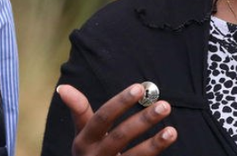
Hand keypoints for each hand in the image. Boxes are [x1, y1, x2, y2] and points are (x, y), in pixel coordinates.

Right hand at [56, 83, 177, 155]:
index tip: (139, 87)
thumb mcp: (83, 134)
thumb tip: (63, 88)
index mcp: (84, 141)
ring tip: (172, 131)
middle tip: (165, 105)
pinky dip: (154, 153)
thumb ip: (80, 111)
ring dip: (154, 144)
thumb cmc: (91, 152)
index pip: (102, 117)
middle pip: (120, 136)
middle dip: (143, 121)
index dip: (120, 103)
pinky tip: (167, 142)